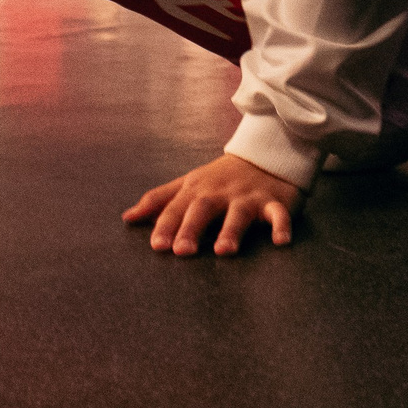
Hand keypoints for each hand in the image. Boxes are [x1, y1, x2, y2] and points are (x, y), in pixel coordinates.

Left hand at [123, 154, 302, 255]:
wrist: (265, 155)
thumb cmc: (220, 178)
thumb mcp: (188, 184)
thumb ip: (159, 200)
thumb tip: (127, 217)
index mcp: (197, 189)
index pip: (176, 208)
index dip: (165, 225)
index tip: (157, 246)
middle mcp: (220, 192)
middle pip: (203, 209)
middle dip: (191, 228)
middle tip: (182, 252)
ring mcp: (248, 197)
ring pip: (239, 213)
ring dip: (231, 231)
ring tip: (223, 251)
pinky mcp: (275, 202)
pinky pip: (278, 214)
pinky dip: (281, 226)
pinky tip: (281, 242)